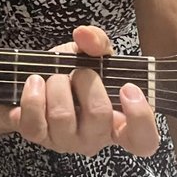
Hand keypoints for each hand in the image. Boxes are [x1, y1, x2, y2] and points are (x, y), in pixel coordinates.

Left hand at [7, 25, 160, 156]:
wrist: (34, 79)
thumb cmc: (71, 72)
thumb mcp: (90, 54)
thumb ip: (97, 42)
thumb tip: (85, 35)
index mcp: (118, 122)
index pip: (143, 140)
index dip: (140, 117)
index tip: (128, 87)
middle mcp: (95, 137)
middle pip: (99, 115)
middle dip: (86, 81)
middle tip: (79, 71)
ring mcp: (66, 141)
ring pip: (63, 117)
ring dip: (57, 85)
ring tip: (55, 76)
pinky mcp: (39, 138)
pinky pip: (35, 123)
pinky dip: (33, 97)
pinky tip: (35, 82)